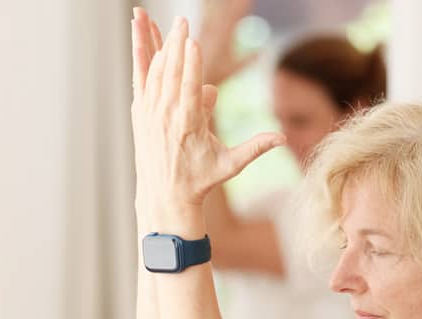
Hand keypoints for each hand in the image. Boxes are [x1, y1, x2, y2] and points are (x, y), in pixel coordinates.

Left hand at [131, 9, 283, 227]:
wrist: (165, 197)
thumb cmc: (201, 180)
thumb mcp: (231, 165)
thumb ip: (255, 148)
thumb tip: (283, 138)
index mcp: (188, 126)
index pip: (190, 87)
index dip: (191, 63)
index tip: (193, 40)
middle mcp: (165, 116)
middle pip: (170, 72)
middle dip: (175, 43)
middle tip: (182, 19)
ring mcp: (150, 113)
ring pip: (152, 71)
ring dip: (153, 42)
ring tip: (148, 17)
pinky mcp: (141, 113)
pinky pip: (140, 78)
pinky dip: (140, 56)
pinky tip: (138, 36)